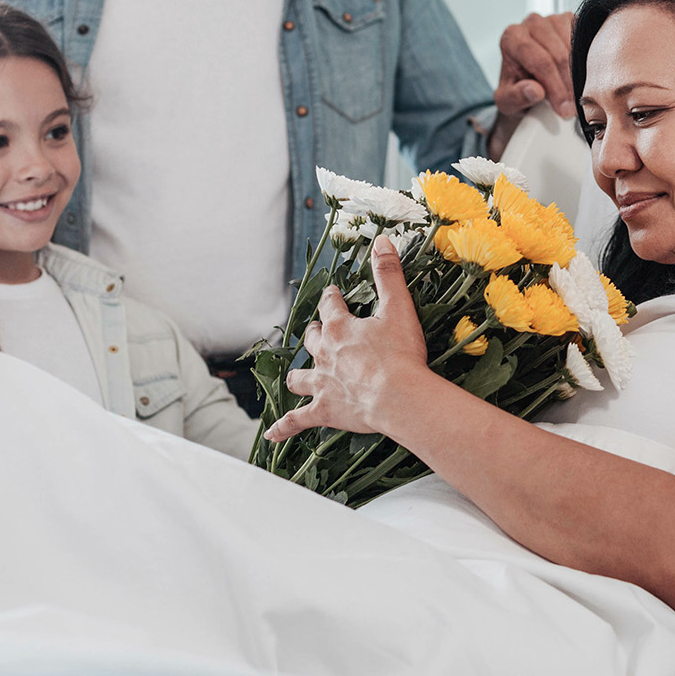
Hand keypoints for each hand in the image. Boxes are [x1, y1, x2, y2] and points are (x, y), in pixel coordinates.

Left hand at [264, 237, 430, 441]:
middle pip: (312, 340)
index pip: (330, 305)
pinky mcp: (324, 411)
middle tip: (318, 331)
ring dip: (298, 377)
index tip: (333, 293)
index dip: (332, 298)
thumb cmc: (401, 354)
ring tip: (295, 379)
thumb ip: (388, 273)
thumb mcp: (399, 307)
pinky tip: (273, 435)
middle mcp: (325, 354)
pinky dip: (284, 427)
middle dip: (314, 334)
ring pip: (300, 378)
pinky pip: (297, 420)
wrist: (399, 396)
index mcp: (341, 328)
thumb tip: (381, 240)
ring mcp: (322, 384)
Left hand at [490, 11, 575, 158]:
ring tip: (578, 95)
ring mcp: (553, 19)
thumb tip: (534, 91)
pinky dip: (588, 60)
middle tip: (574, 107)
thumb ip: (515, 97)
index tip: (564, 109)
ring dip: (579, 74)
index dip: (555, 87)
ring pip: (574, 46)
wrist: (527, 79)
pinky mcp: (571, 20)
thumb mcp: (508, 101)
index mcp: (511, 38)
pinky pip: (586, 38)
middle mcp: (531, 23)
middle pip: (558, 54)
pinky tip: (584, 78)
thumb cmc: (517, 88)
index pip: (539, 61)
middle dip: (568, 84)